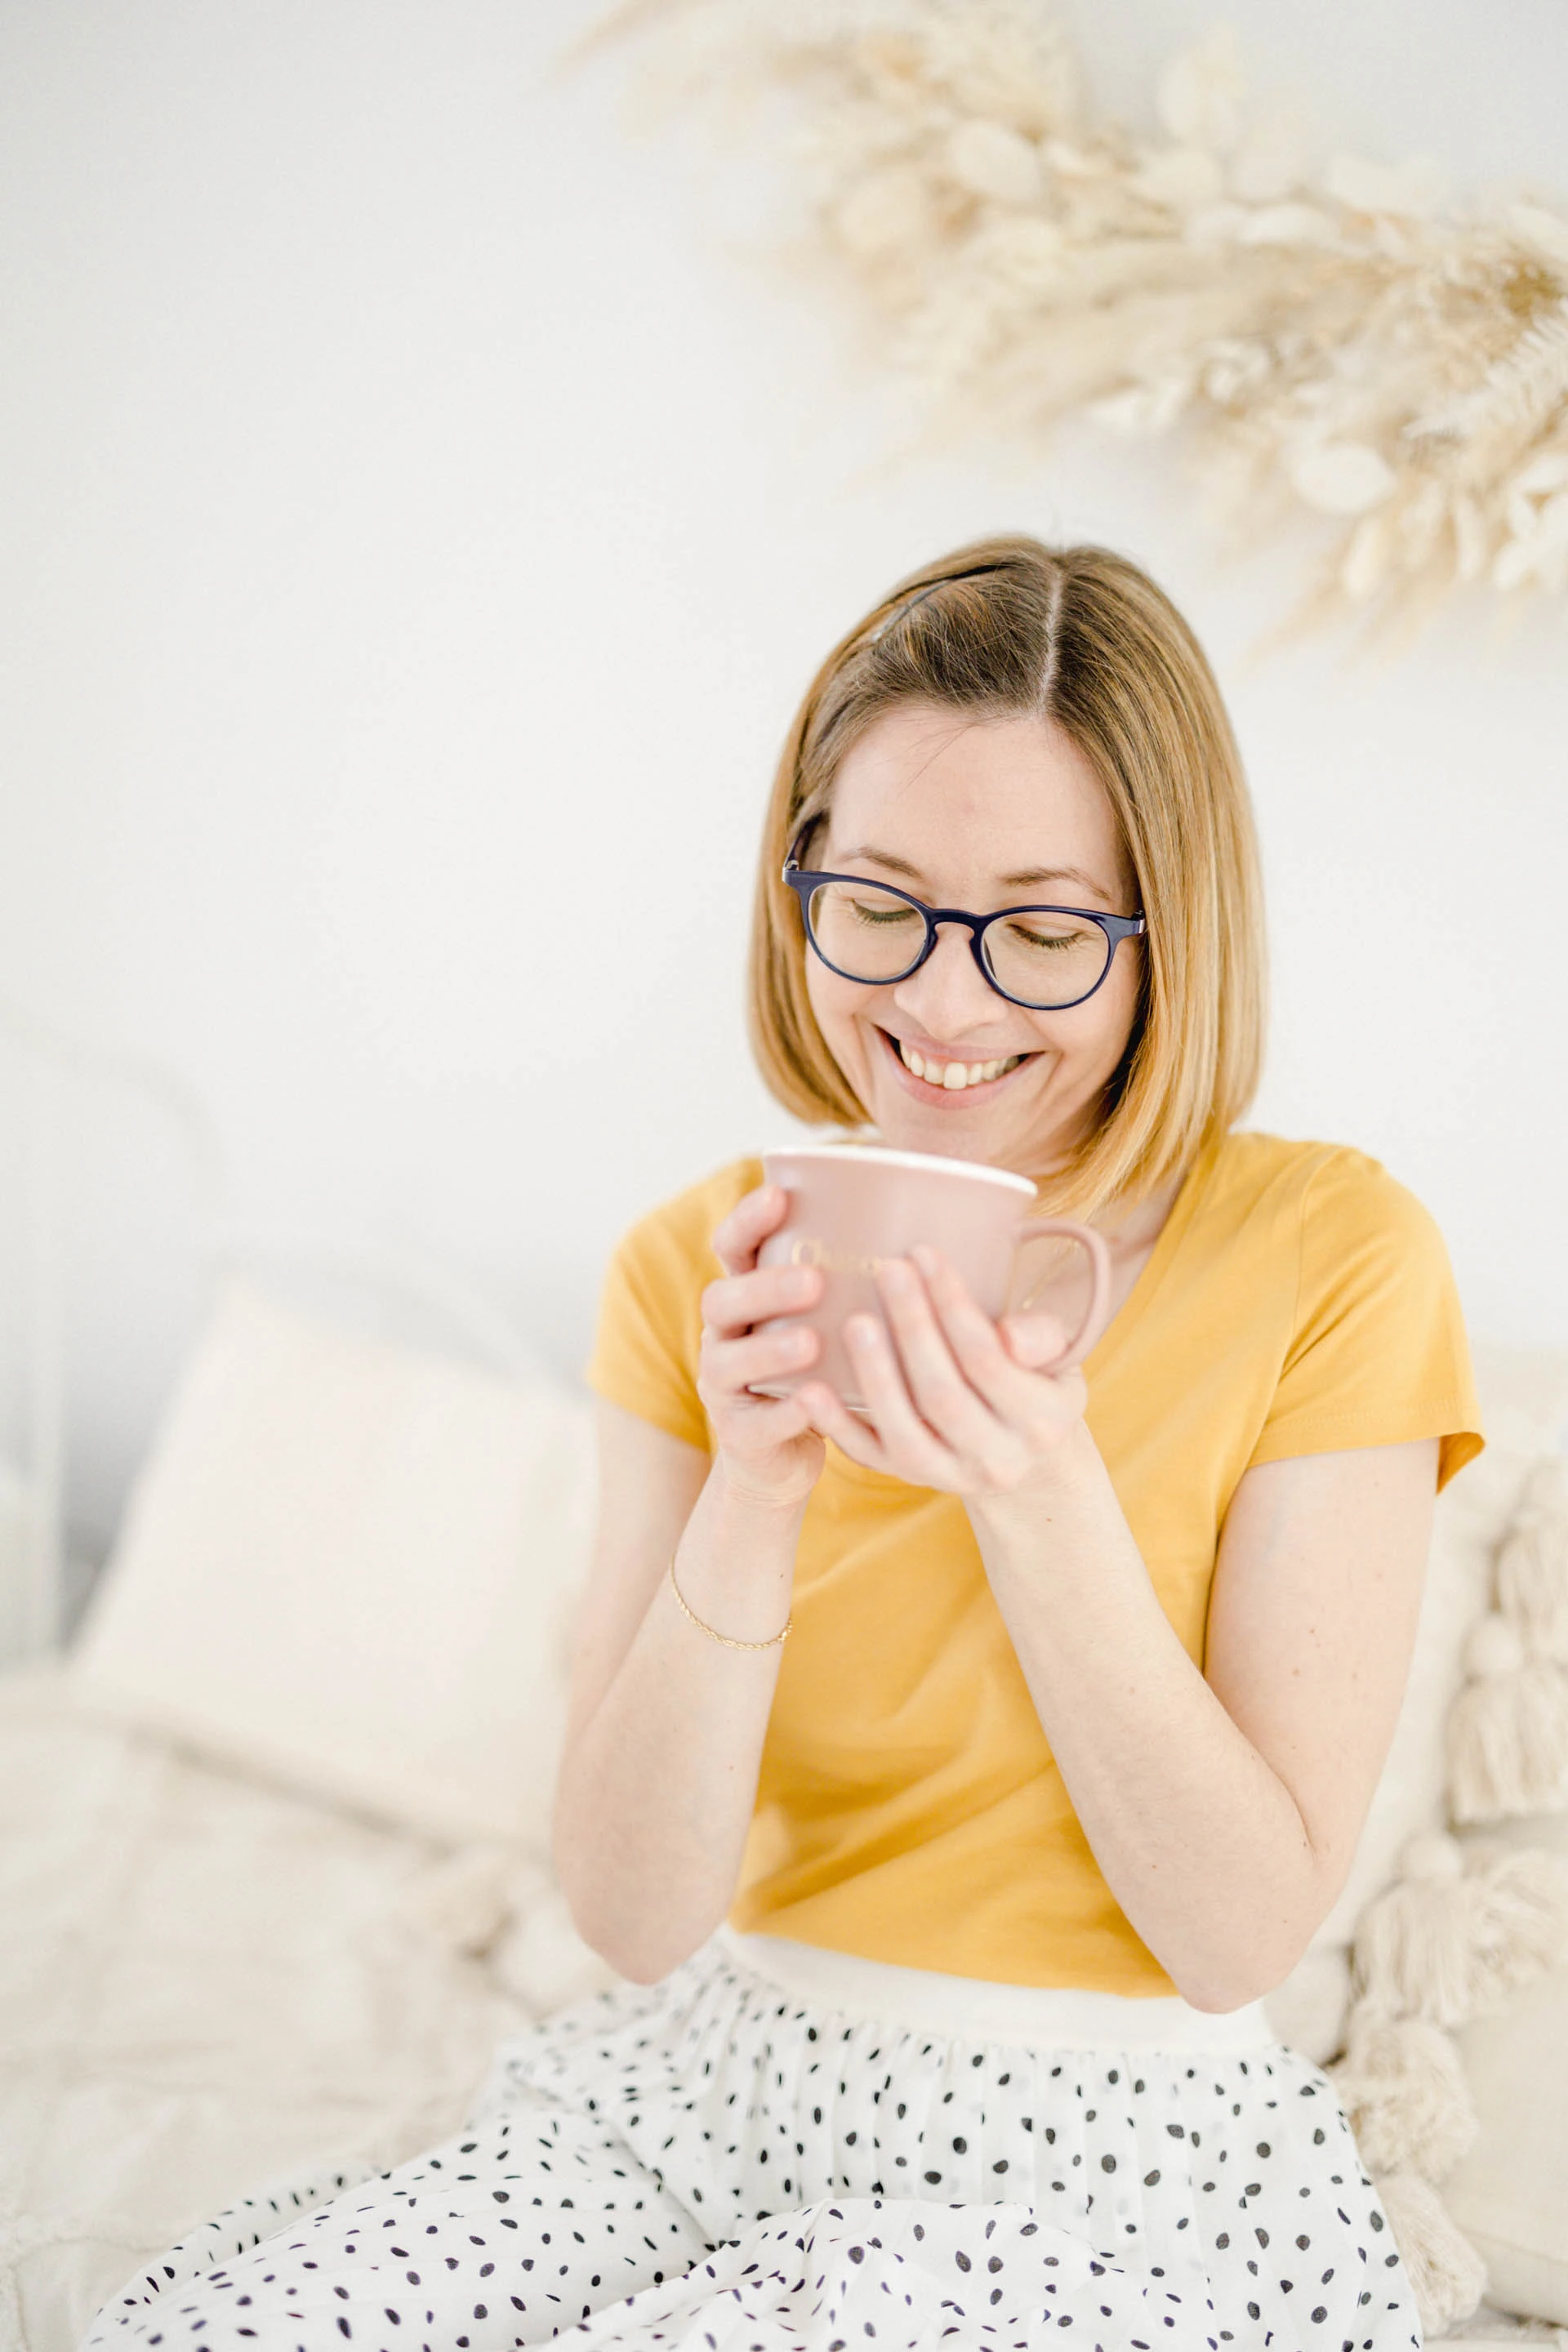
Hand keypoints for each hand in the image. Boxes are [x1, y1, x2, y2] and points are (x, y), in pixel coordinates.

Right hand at [698, 1183, 827, 1510]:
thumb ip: (855, 1285)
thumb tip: (931, 1232)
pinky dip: (782, 1413)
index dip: (748, 1220)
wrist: (782, 1457)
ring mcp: (723, 1384)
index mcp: (747, 1296)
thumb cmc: (823, 1372)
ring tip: (810, 1343)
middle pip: (723, 1299)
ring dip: (769, 1349)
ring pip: (727, 1360)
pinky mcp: (736, 1433)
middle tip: (814, 1281)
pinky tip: (811, 1404)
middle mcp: (725, 1333)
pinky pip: (753, 1421)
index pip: (733, 1246)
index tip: (780, 1196)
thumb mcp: (832, 1323)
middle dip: (765, 1286)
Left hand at [794, 1243, 1088, 1498]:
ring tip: (853, 1321)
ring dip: (875, 1375)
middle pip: (943, 1394)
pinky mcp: (911, 1479)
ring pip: (904, 1431)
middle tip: (886, 1270)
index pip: (988, 1360)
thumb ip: (1042, 1337)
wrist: (1025, 1454)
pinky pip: (869, 1457)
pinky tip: (810, 1389)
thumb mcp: (1059, 1358)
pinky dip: (837, 1425)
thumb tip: (1008, 1335)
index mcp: (1042, 1420)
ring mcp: (952, 1475)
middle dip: (912, 1329)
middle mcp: (999, 1458)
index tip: (923, 1254)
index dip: (953, 1307)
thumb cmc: (1035, 1379)